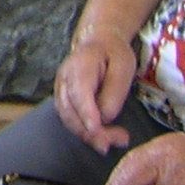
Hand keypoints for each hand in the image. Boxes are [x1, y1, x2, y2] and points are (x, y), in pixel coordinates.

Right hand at [53, 33, 139, 153]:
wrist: (98, 43)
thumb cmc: (113, 54)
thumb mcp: (123, 67)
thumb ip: (114, 92)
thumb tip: (105, 118)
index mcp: (79, 66)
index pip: (79, 94)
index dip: (86, 114)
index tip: (97, 130)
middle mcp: (63, 80)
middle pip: (70, 112)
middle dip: (92, 132)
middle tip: (120, 140)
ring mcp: (60, 91)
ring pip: (68, 120)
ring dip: (90, 136)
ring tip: (115, 141)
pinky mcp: (64, 101)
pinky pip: (70, 120)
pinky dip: (85, 132)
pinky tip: (103, 136)